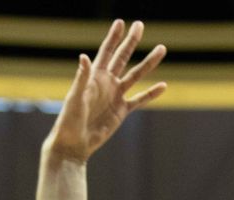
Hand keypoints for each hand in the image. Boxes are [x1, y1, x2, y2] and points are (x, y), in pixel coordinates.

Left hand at [46, 19, 167, 163]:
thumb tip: (84, 56)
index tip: (121, 23)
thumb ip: (81, 78)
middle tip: (140, 25)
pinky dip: (151, 93)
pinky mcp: (122, 111)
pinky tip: (163, 86)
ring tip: (162, 49)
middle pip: (122, 57)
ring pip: (136, 75)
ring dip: (148, 63)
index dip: (113, 37)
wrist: (74, 143)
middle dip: (131, 41)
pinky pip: (140, 100)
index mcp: (94, 77)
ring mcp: (115, 96)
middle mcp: (106, 83)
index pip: (106, 52)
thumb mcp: (75, 98)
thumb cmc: (69, 120)